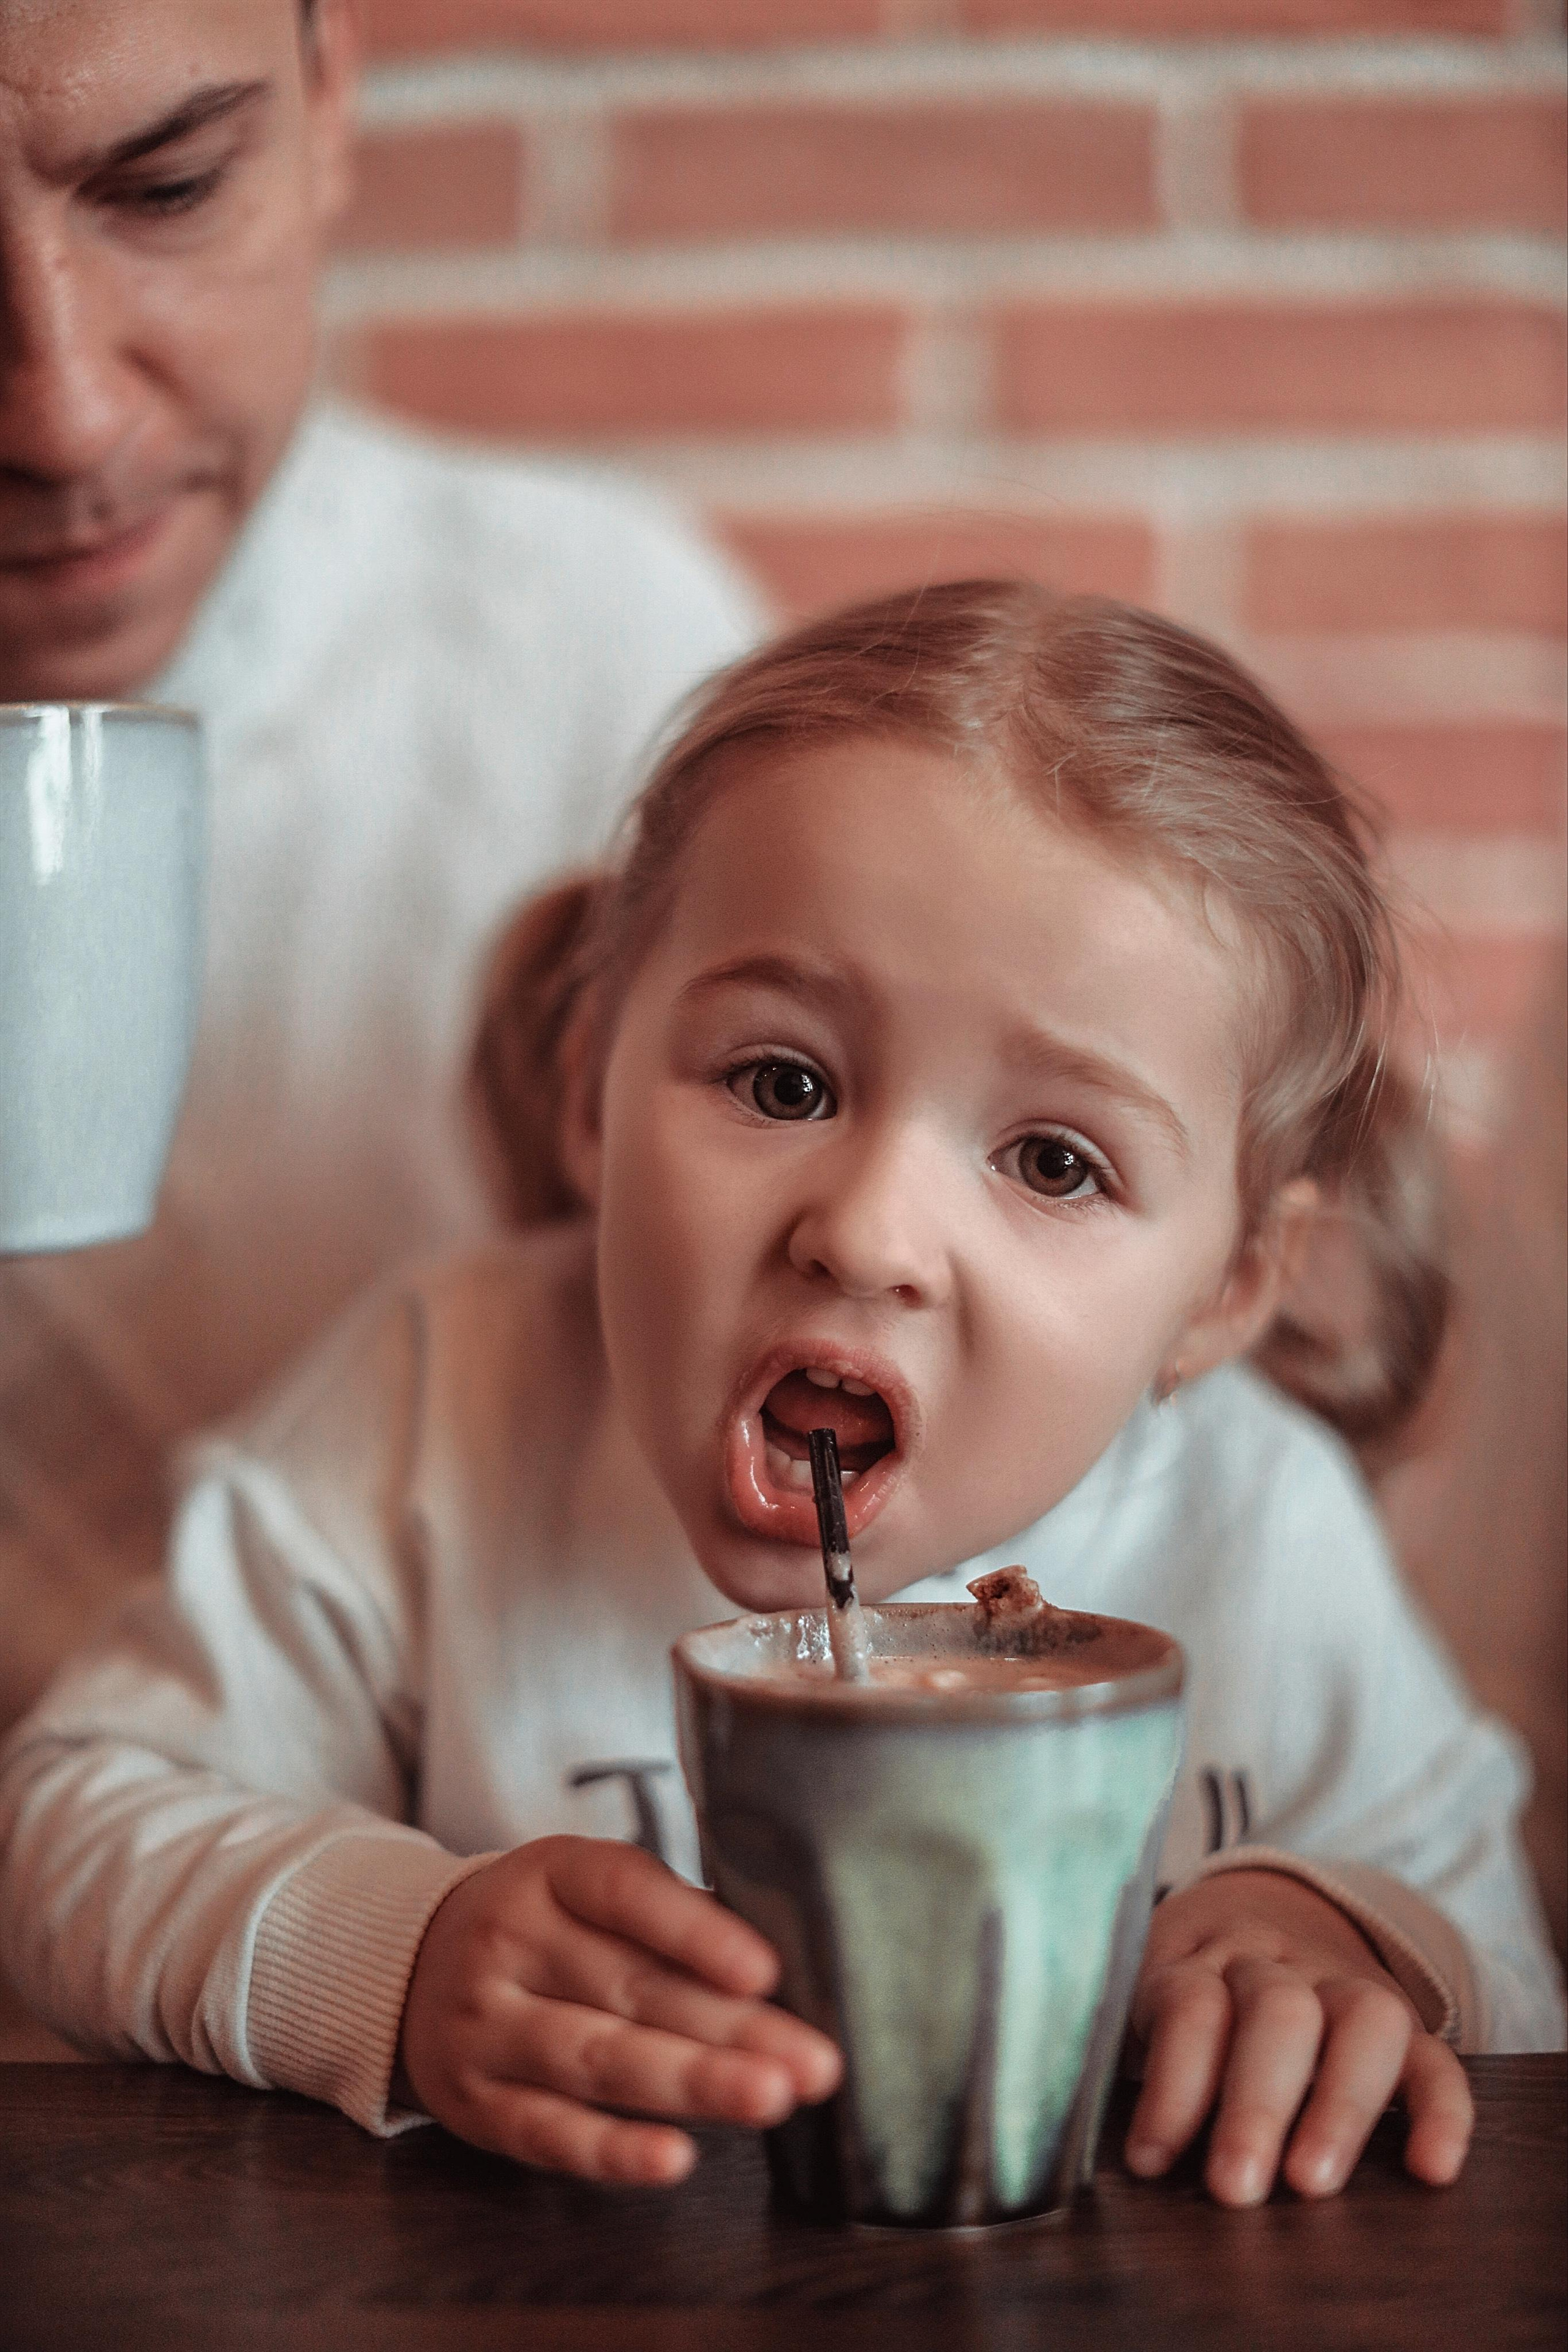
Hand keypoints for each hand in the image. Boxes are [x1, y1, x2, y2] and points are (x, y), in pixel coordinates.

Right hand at [397, 1835, 841, 2185]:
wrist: (407, 1968)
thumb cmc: (544, 1929)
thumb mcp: (587, 1892)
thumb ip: (672, 1920)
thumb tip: (782, 1973)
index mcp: (548, 1874)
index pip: (623, 1891)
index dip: (694, 1930)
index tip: (765, 1970)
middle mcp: (508, 1944)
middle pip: (631, 1988)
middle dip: (731, 2029)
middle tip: (814, 2062)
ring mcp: (485, 2029)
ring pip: (596, 2058)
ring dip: (690, 2084)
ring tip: (769, 2099)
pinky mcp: (476, 2107)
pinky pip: (549, 2132)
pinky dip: (613, 2150)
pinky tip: (674, 2158)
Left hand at [1123, 1868, 1472, 2205]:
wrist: (1264, 1906)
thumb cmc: (1191, 1984)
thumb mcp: (1147, 1995)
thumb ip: (1145, 2053)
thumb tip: (1139, 2156)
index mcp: (1204, 1954)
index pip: (1191, 2003)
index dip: (1173, 2084)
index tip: (1150, 2159)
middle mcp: (1280, 1961)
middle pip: (1278, 2010)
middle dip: (1256, 2105)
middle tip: (1236, 2186)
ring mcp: (1347, 1986)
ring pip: (1363, 2021)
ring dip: (1339, 2107)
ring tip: (1312, 2183)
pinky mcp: (1406, 2024)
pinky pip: (1437, 2057)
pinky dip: (1442, 2112)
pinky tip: (1430, 2168)